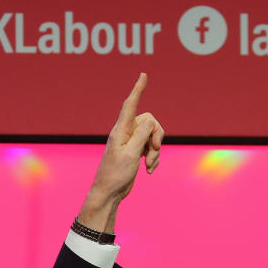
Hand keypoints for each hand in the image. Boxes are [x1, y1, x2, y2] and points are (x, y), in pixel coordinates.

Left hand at [79, 73, 163, 232]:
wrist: (110, 193)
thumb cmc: (116, 174)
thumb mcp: (131, 153)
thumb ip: (142, 134)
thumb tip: (150, 120)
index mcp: (121, 130)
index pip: (130, 104)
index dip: (138, 89)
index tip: (143, 75)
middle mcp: (125, 133)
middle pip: (150, 122)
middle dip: (157, 136)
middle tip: (153, 150)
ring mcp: (131, 143)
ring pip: (153, 137)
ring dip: (155, 151)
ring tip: (149, 165)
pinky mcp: (135, 152)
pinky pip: (151, 148)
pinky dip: (153, 158)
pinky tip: (148, 170)